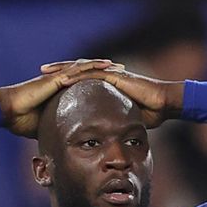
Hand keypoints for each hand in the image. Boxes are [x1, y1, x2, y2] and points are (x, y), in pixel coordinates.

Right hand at [0, 59, 116, 137]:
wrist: (7, 111)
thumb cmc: (20, 119)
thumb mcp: (45, 126)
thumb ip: (56, 130)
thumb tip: (64, 144)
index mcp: (59, 90)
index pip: (83, 84)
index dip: (98, 83)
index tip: (113, 85)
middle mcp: (59, 80)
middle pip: (87, 73)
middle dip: (105, 71)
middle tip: (122, 71)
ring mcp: (57, 77)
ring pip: (84, 68)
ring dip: (102, 66)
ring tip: (118, 66)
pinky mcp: (55, 78)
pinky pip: (76, 70)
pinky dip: (91, 67)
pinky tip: (104, 66)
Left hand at [39, 61, 184, 128]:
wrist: (164, 104)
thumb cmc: (150, 113)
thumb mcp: (126, 119)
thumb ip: (115, 123)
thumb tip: (107, 138)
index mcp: (107, 84)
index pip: (82, 79)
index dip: (66, 80)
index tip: (50, 83)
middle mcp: (107, 75)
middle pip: (77, 70)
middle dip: (58, 70)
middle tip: (41, 71)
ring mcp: (111, 74)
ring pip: (81, 68)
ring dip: (62, 69)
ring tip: (46, 71)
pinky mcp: (115, 76)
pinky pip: (92, 74)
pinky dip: (77, 76)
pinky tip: (63, 78)